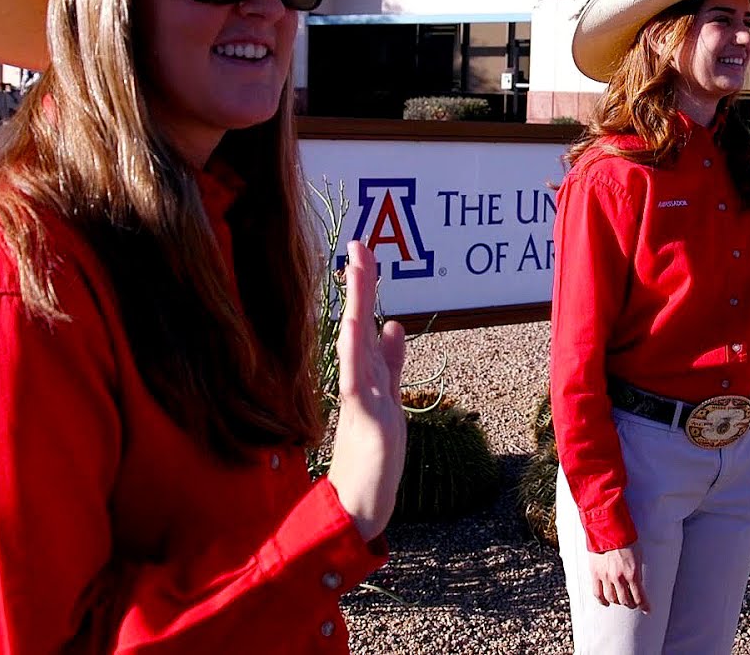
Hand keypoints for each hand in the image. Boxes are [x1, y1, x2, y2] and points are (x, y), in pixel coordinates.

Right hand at [326, 241, 406, 540]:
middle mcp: (360, 381)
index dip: (365, 288)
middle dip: (360, 284)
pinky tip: (362, 326)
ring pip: (356, 343)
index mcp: (366, 376)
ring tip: (358, 268)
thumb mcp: (388, 401)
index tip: (363, 252)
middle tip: (359, 243)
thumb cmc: (372, 458)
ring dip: (358, 304)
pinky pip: (359, 381)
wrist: (359, 507)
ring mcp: (361, 399)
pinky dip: (358, 353)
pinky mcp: (365, 421)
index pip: (365, 323)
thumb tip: (393, 324)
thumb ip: (389, 364)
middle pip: (358, 323)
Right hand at [589, 544, 649, 611]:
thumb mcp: (638, 555)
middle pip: (625, 600)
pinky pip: (597, 593)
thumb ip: (636, 571)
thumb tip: (637, 582)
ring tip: (621, 601)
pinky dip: (602, 600)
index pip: (639, 597)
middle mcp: (619, 578)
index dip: (644, 606)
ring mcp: (606, 577)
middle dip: (631, 604)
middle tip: (633, 603)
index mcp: (632, 573)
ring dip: (618, 602)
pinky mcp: (595, 573)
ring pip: (612, 598)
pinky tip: (606, 602)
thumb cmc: (625, 538)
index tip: (647, 609)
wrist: (608, 528)